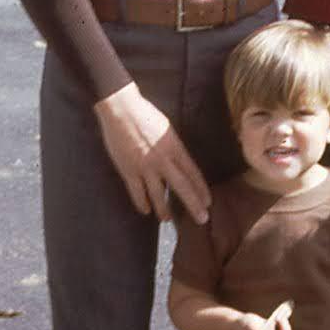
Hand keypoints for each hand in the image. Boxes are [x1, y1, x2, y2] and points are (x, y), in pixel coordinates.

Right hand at [93, 81, 211, 223]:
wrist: (121, 110)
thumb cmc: (146, 114)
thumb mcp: (167, 129)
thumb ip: (174, 147)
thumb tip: (180, 162)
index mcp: (175, 147)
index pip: (193, 173)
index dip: (201, 188)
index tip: (208, 201)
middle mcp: (163, 160)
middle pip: (182, 187)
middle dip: (193, 204)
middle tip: (202, 219)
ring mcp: (145, 167)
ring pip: (158, 194)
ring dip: (164, 210)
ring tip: (167, 220)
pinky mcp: (128, 170)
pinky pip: (137, 192)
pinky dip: (142, 203)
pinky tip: (145, 211)